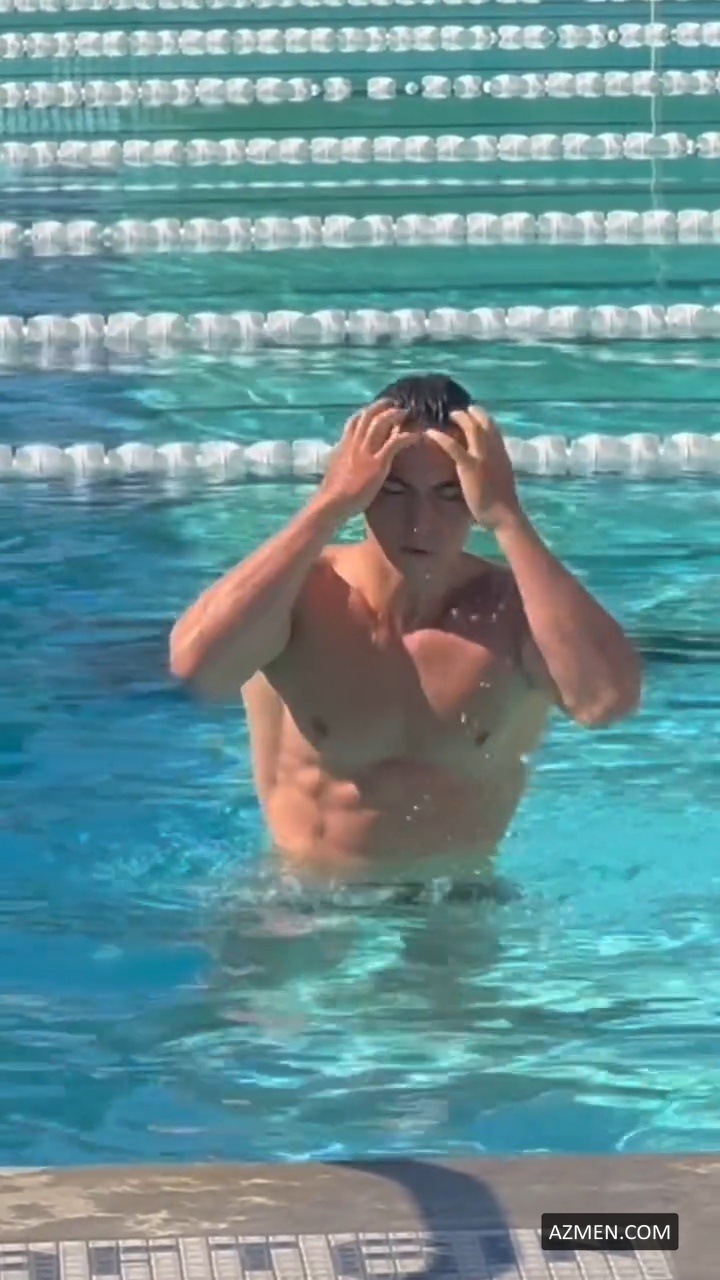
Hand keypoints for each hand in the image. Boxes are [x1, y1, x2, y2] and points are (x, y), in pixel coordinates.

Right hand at [318, 400, 414, 517]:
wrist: (332, 501)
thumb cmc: (332, 493)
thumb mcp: (334, 471)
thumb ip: (340, 461)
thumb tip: (340, 460)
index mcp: (343, 445)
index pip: (354, 421)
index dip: (366, 412)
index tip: (375, 410)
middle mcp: (354, 443)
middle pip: (368, 415)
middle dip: (382, 406)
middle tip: (394, 404)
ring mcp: (366, 451)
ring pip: (381, 422)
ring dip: (395, 414)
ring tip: (406, 412)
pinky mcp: (377, 462)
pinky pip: (395, 442)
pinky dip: (408, 436)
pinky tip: (417, 436)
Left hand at [426, 405, 520, 530]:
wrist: (504, 513)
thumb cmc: (502, 501)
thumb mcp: (500, 476)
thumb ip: (493, 466)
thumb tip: (485, 464)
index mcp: (502, 453)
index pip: (494, 428)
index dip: (483, 418)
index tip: (474, 414)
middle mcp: (494, 450)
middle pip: (484, 422)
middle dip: (472, 413)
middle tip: (459, 411)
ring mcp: (482, 457)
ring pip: (471, 428)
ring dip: (459, 418)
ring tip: (449, 415)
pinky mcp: (470, 466)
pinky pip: (454, 447)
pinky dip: (441, 437)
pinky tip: (430, 432)